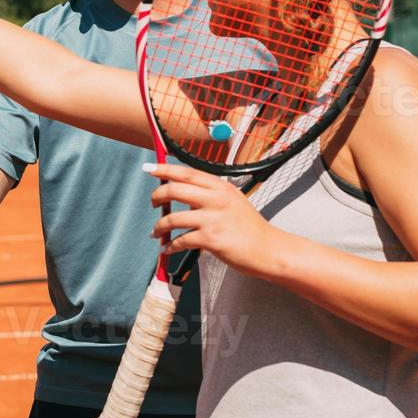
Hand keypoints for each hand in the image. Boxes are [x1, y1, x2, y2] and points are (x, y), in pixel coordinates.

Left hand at [147, 163, 279, 277]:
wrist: (268, 249)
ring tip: (156, 233)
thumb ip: (211, 194)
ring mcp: (213, 219)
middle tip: (153, 203)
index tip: (149, 169)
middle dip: (157, 195)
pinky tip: (168, 249)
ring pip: (173, 218)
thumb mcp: (233, 200)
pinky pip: (181, 240)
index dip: (165, 169)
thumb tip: (182, 190)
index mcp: (220, 187)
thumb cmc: (250, 227)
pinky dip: (170, 246)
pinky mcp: (211, 239)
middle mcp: (216, 199)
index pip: (187, 173)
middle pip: (175, 189)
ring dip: (159, 226)